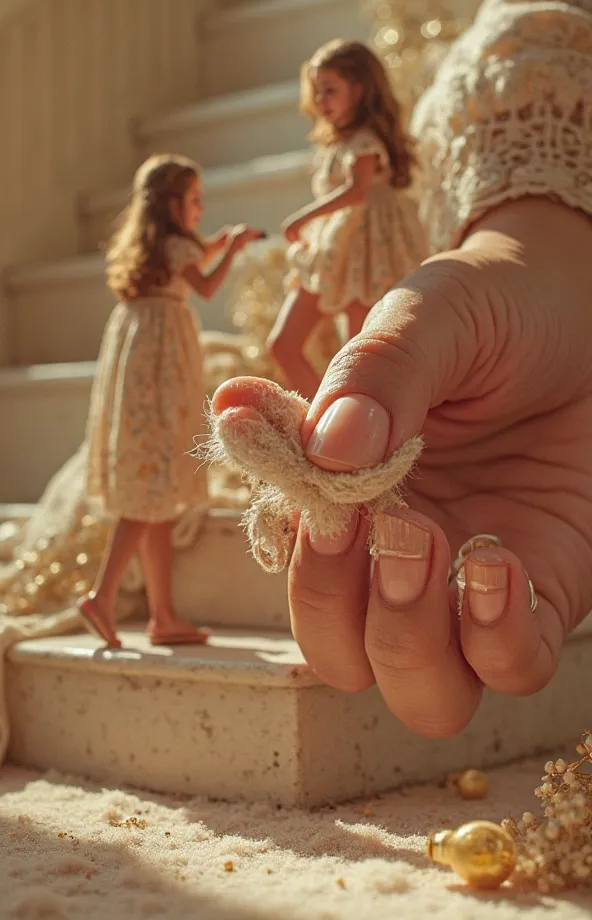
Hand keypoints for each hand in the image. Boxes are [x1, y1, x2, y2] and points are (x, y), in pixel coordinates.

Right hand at [212, 197, 591, 736]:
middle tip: (382, 526)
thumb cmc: (495, 306)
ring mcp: (472, 580)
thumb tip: (325, 448)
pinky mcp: (546, 589)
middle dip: (342, 611)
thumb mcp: (427, 318)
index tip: (323, 499)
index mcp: (350, 494)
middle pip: (342, 657)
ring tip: (433, 542)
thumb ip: (371, 372)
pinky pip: (511, 665)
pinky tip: (499, 562)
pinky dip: (496, 638)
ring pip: (422, 691)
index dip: (299, 555)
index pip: (295, 568)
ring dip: (410, 639)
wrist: (587, 304)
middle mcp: (400, 553)